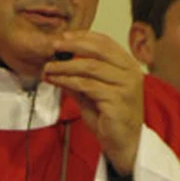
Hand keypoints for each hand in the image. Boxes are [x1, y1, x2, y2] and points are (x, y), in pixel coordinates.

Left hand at [42, 31, 142, 174]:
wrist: (123, 144)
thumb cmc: (110, 117)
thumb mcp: (92, 91)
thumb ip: (80, 76)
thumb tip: (58, 62)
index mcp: (128, 65)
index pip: (105, 42)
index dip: (83, 36)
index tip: (63, 37)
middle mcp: (130, 72)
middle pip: (99, 49)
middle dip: (73, 45)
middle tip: (54, 46)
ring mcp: (126, 86)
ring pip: (90, 66)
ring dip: (65, 65)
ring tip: (49, 67)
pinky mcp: (117, 99)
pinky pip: (87, 85)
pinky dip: (68, 80)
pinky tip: (56, 80)